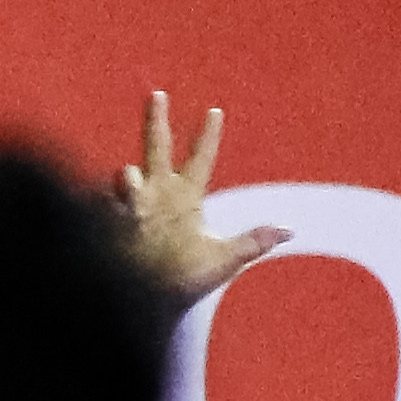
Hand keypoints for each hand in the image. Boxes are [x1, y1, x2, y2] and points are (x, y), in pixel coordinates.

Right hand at [116, 88, 282, 303]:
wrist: (154, 306)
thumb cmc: (187, 281)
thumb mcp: (224, 261)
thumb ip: (253, 243)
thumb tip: (291, 230)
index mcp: (187, 198)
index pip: (199, 159)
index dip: (207, 136)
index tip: (215, 111)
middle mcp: (159, 196)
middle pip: (157, 149)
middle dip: (155, 123)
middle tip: (157, 94)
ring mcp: (135, 210)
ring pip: (128, 181)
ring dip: (127, 180)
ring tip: (126, 177)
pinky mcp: (114, 228)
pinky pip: (109, 212)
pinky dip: (109, 209)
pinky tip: (109, 212)